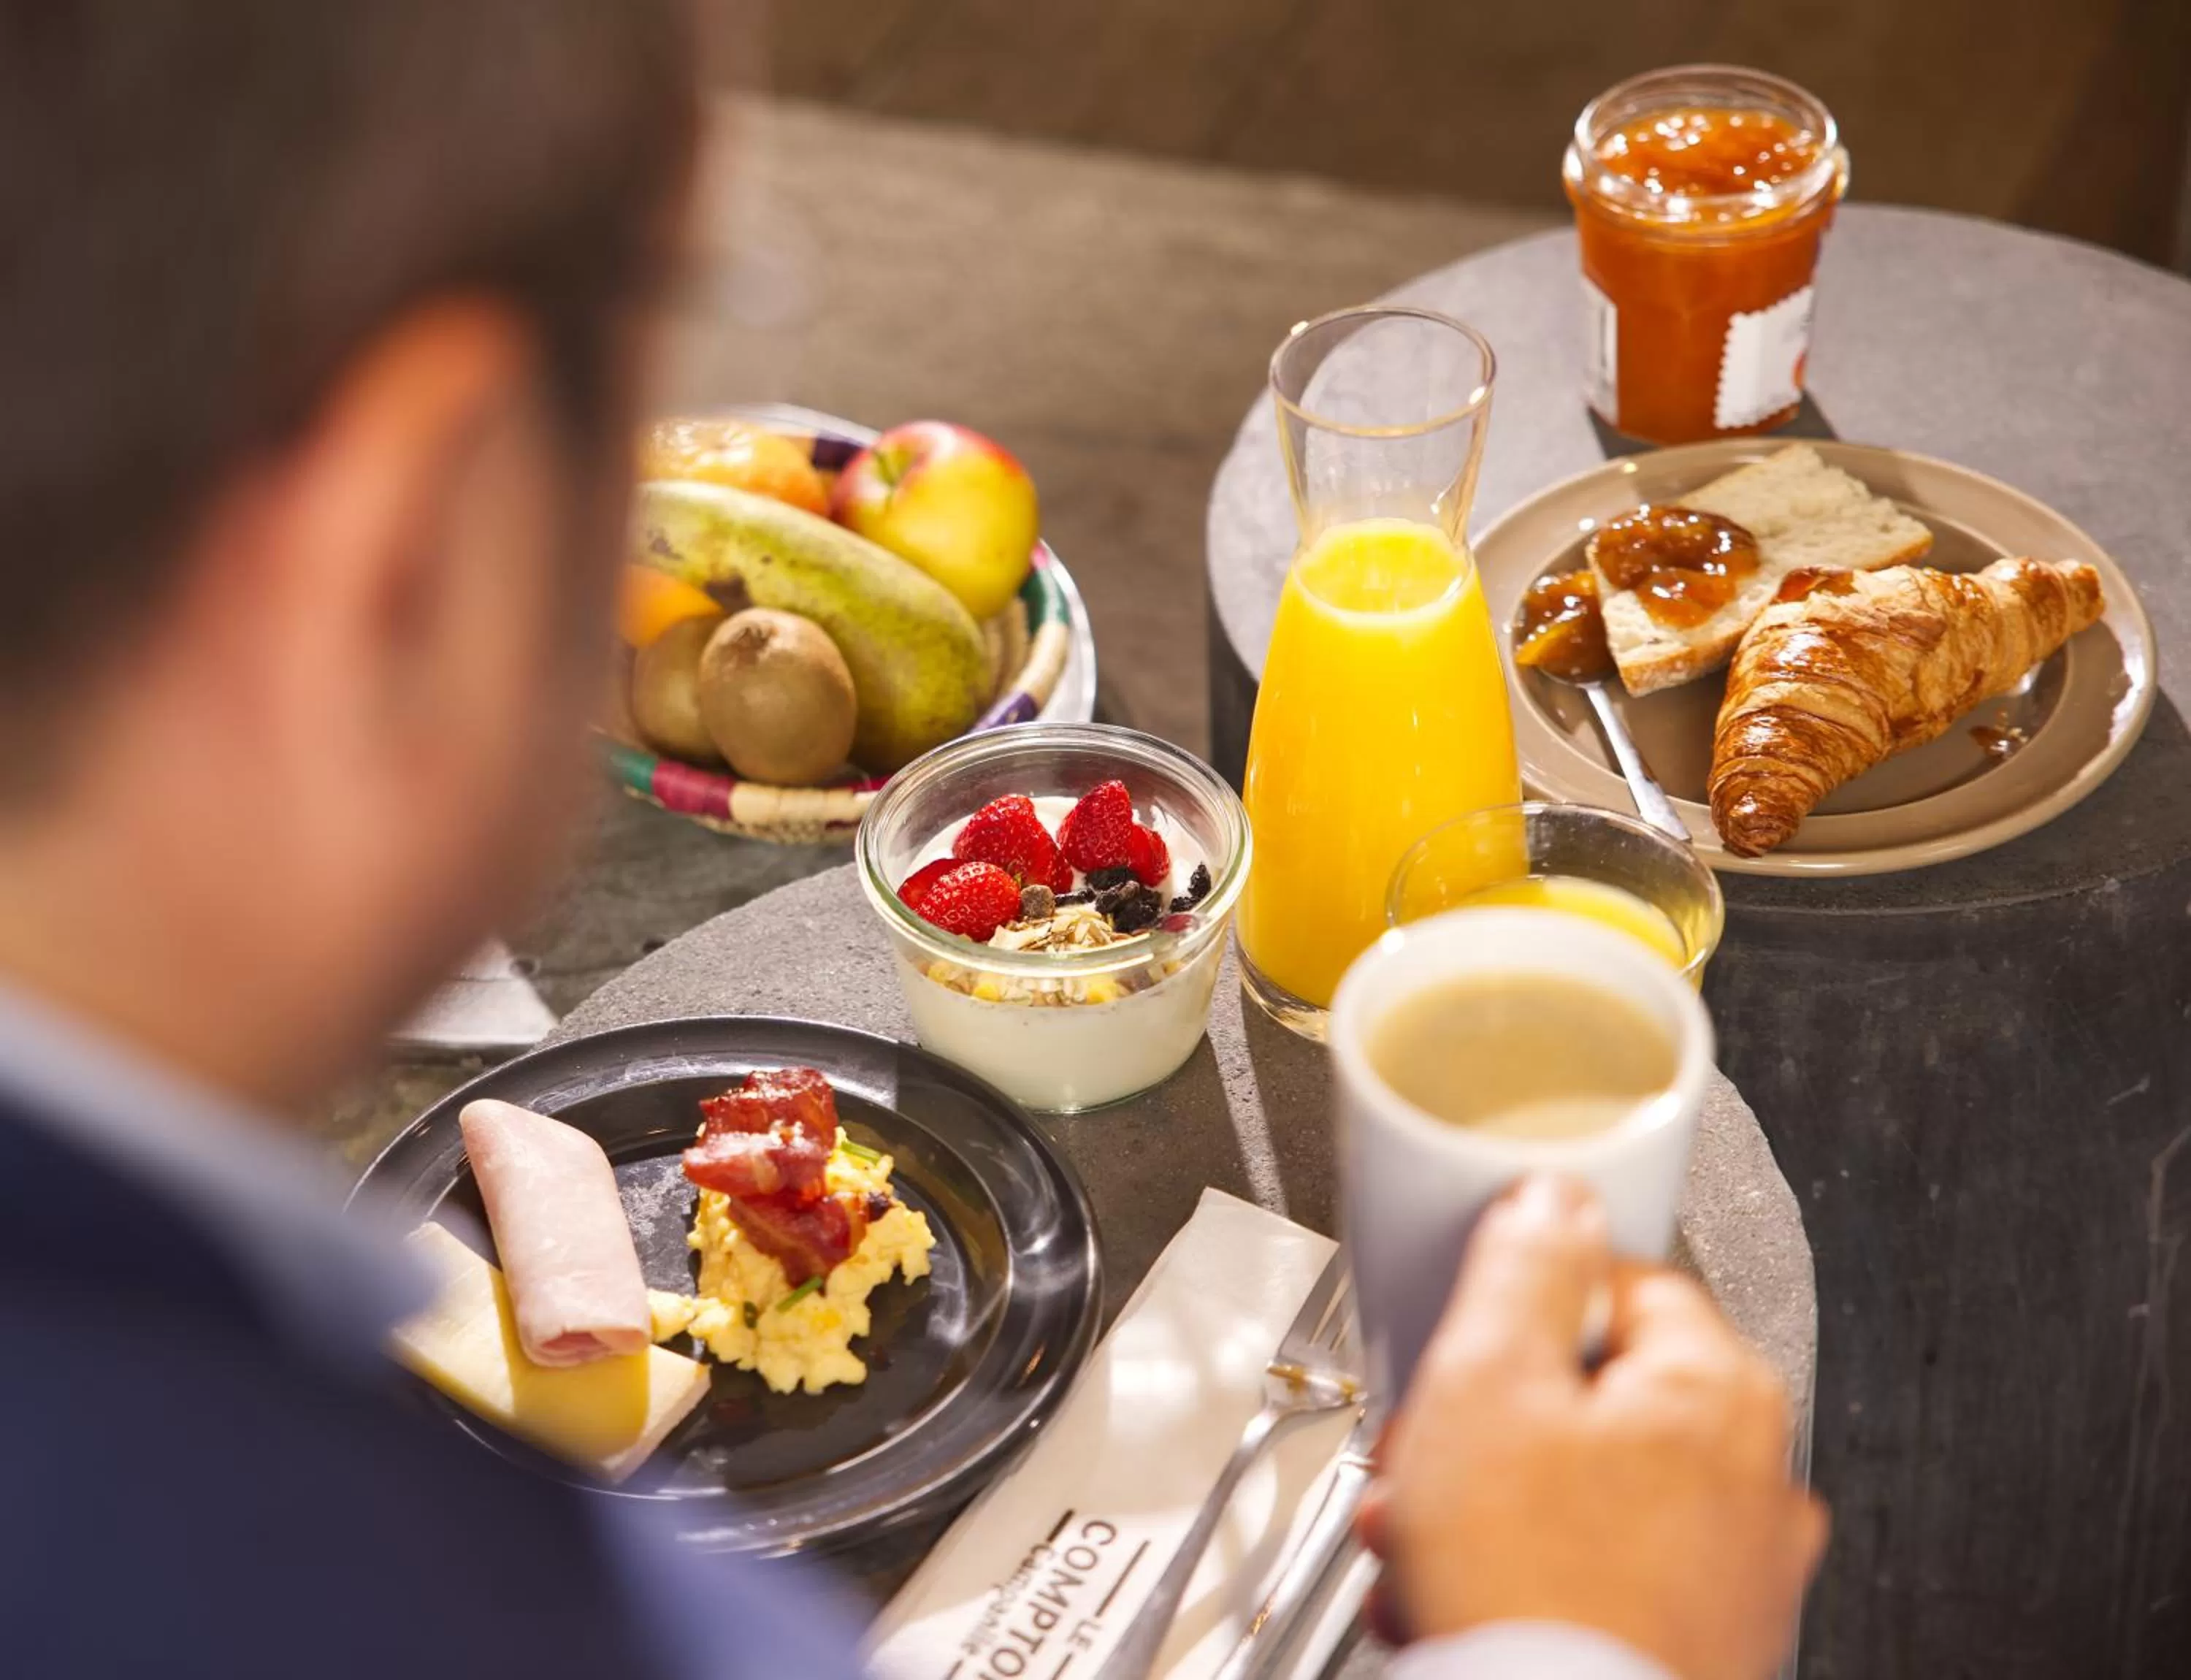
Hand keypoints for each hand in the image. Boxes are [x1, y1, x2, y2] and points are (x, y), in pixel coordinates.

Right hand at [1360, 1175, 1825, 1679]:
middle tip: (1429, 1462)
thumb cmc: (1532, 1588)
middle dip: (1486, 1427)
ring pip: (1586, 1490)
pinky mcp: (1704, 1641)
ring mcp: (1737, 1568)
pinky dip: (1531, 1577)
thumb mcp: (1491, 1379)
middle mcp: (1756, 1473)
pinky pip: (1601, 1571)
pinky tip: (1469, 1598)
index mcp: (1718, 1386)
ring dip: (1491, 1507)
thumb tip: (1554, 1199)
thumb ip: (1525, 1266)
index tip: (1464, 1354)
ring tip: (1426, 1546)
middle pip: (1592, 1396)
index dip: (1513, 1315)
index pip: (1611, 1282)